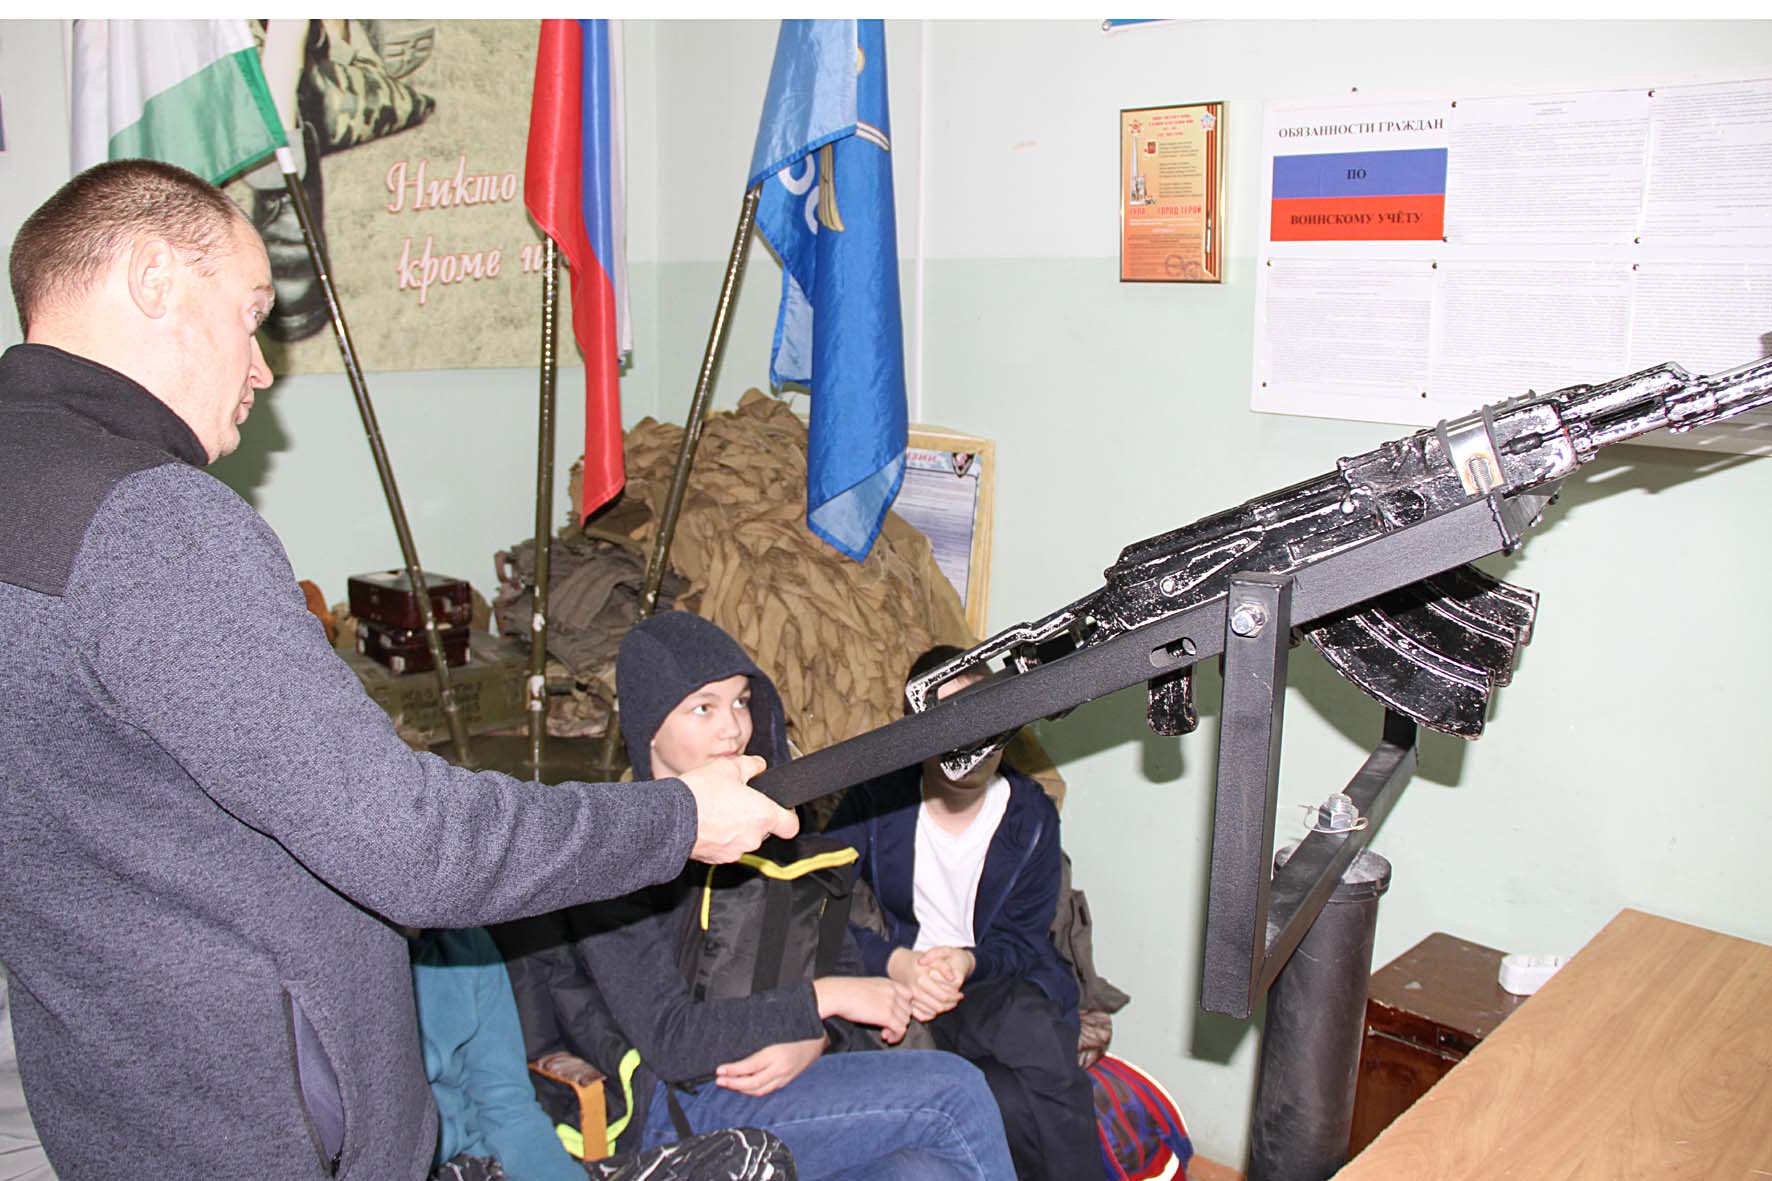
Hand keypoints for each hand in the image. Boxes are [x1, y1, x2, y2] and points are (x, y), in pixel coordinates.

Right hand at [678, 755, 798, 862]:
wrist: (671, 818)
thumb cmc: (700, 794)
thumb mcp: (728, 767)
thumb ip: (751, 766)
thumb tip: (759, 766)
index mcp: (763, 815)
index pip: (791, 825)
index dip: (788, 815)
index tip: (781, 808)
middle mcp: (753, 837)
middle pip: (764, 829)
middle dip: (754, 816)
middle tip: (737, 800)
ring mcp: (735, 850)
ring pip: (744, 838)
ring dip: (736, 827)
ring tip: (718, 810)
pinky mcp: (717, 859)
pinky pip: (726, 847)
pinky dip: (721, 837)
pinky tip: (708, 822)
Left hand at [714, 1035, 824, 1096]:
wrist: (820, 1036)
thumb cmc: (799, 1028)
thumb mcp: (777, 1028)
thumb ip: (758, 1032)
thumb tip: (737, 1035)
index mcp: (776, 1054)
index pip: (749, 1067)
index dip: (732, 1070)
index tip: (719, 1070)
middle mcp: (780, 1069)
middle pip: (752, 1084)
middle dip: (733, 1084)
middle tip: (719, 1080)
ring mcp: (784, 1077)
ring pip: (759, 1090)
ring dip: (741, 1089)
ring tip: (728, 1084)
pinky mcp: (787, 1080)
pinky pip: (767, 1090)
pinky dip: (753, 1090)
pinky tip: (744, 1086)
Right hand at [813, 976, 911, 1043]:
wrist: (837, 994)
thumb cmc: (846, 992)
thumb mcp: (867, 988)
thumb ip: (879, 995)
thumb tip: (881, 1009)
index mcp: (888, 983)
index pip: (909, 995)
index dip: (904, 1007)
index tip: (894, 1015)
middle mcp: (893, 992)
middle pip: (908, 1010)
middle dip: (900, 1021)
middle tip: (887, 1028)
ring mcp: (891, 1003)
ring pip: (906, 1021)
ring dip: (897, 1030)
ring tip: (885, 1034)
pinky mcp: (886, 1016)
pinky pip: (900, 1029)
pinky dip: (896, 1037)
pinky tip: (886, 1039)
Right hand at [908, 946, 972, 1020]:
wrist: (900, 964)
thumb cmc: (918, 961)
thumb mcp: (932, 958)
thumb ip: (944, 967)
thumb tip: (953, 979)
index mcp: (922, 980)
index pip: (943, 996)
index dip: (955, 997)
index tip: (961, 994)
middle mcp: (915, 992)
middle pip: (939, 1007)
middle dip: (951, 1004)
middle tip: (957, 999)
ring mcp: (910, 1000)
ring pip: (932, 1013)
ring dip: (943, 1009)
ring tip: (949, 1002)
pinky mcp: (908, 1005)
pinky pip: (923, 1016)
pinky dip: (932, 1014)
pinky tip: (937, 1007)